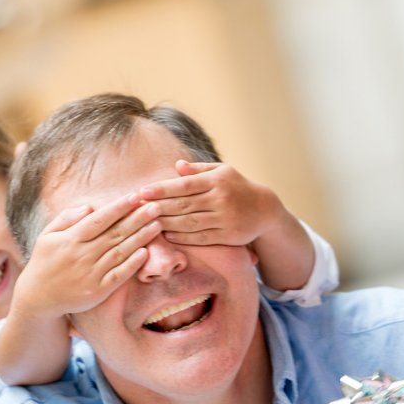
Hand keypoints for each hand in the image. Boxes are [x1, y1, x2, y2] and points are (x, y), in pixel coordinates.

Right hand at [14, 194, 159, 318]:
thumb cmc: (45, 262)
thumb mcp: (47, 236)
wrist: (38, 298)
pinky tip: (146, 252)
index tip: (135, 196)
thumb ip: (67, 218)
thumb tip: (90, 206)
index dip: (118, 207)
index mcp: (70, 239)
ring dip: (141, 237)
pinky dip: (133, 264)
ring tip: (158, 224)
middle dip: (137, 218)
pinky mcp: (98, 291)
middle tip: (156, 206)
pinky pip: (119, 275)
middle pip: (115, 233)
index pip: (99, 219)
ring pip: (120, 252)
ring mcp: (91, 274)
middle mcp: (82, 255)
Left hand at [138, 161, 283, 246]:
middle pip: (184, 204)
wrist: (265, 209)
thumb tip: (176, 165)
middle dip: (159, 207)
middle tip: (138, 209)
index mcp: (217, 180)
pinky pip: (201, 237)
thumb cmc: (238, 187)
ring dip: (167, 223)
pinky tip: (168, 235)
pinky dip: (183, 237)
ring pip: (190, 222)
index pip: (184, 185)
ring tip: (148, 222)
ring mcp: (224, 219)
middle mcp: (221, 199)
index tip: (142, 191)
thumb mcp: (222, 171)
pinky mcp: (228, 235)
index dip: (162, 189)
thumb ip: (198, 170)